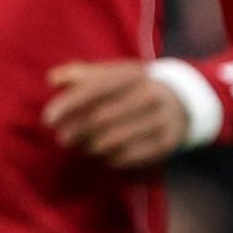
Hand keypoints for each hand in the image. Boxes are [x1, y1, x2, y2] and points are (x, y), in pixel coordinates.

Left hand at [39, 59, 192, 167]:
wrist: (185, 100)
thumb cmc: (135, 87)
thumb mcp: (114, 74)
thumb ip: (82, 74)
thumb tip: (52, 78)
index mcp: (132, 75)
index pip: (95, 89)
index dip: (69, 104)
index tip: (48, 118)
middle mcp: (148, 95)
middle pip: (103, 117)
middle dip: (77, 130)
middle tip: (62, 139)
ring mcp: (160, 120)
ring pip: (116, 140)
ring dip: (91, 146)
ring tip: (80, 147)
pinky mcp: (166, 142)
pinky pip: (131, 156)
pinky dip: (110, 158)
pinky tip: (102, 155)